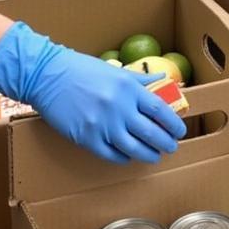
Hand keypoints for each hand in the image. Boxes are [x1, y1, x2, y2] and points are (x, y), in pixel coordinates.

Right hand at [0, 22, 185, 163]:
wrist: (48, 76)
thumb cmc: (82, 70)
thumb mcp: (115, 71)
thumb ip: (140, 81)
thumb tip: (164, 83)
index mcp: (128, 88)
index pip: (160, 109)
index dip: (173, 123)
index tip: (180, 131)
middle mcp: (118, 108)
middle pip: (151, 132)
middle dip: (165, 143)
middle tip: (171, 147)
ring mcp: (102, 125)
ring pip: (133, 148)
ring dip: (148, 154)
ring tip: (155, 156)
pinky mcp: (86, 138)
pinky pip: (111, 155)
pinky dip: (123, 158)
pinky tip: (128, 157)